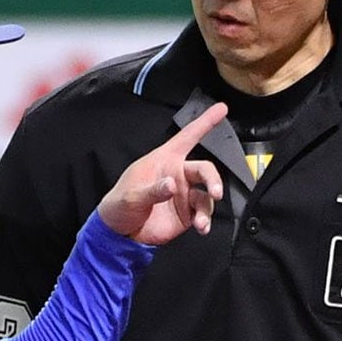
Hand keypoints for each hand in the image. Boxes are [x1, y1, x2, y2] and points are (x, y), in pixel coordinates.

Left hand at [97, 103, 226, 244]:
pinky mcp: (187, 213)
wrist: (119, 232)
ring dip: (207, 208)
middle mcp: (178, 174)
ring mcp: (184, 194)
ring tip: (200, 222)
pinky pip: (203, 213)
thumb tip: (172, 184)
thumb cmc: (120, 204)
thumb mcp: (131, 195)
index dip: (205, 122)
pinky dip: (205, 221)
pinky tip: (201, 228)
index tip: (222, 108)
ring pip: (207, 194)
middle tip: (215, 192)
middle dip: (214, 180)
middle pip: (205, 169)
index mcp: (164, 160)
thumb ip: (152, 190)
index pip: (188, 137)